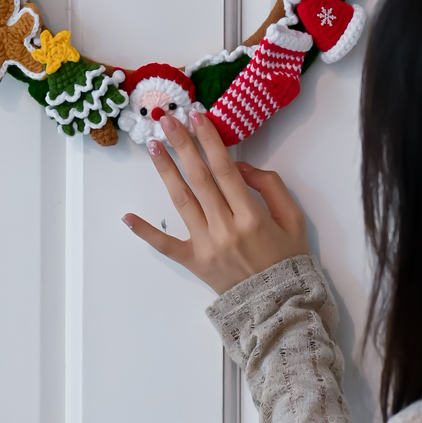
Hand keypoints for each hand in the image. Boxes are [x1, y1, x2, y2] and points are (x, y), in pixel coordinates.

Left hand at [122, 111, 310, 294]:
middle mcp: (225, 228)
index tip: (197, 116)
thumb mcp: (293, 219)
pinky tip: (127, 216)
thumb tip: (242, 166)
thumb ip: (271, 187)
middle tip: (167, 120)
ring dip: (166, 171)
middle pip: (199, 179)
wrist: (278, 305)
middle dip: (182, 145)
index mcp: (251, 216)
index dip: (209, 140)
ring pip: (182, 201)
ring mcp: (206, 246)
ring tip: (152, 146)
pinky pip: (166, 245)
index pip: (225, 169)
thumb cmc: (287, 259)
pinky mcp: (193, 262)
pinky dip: (146, 232)